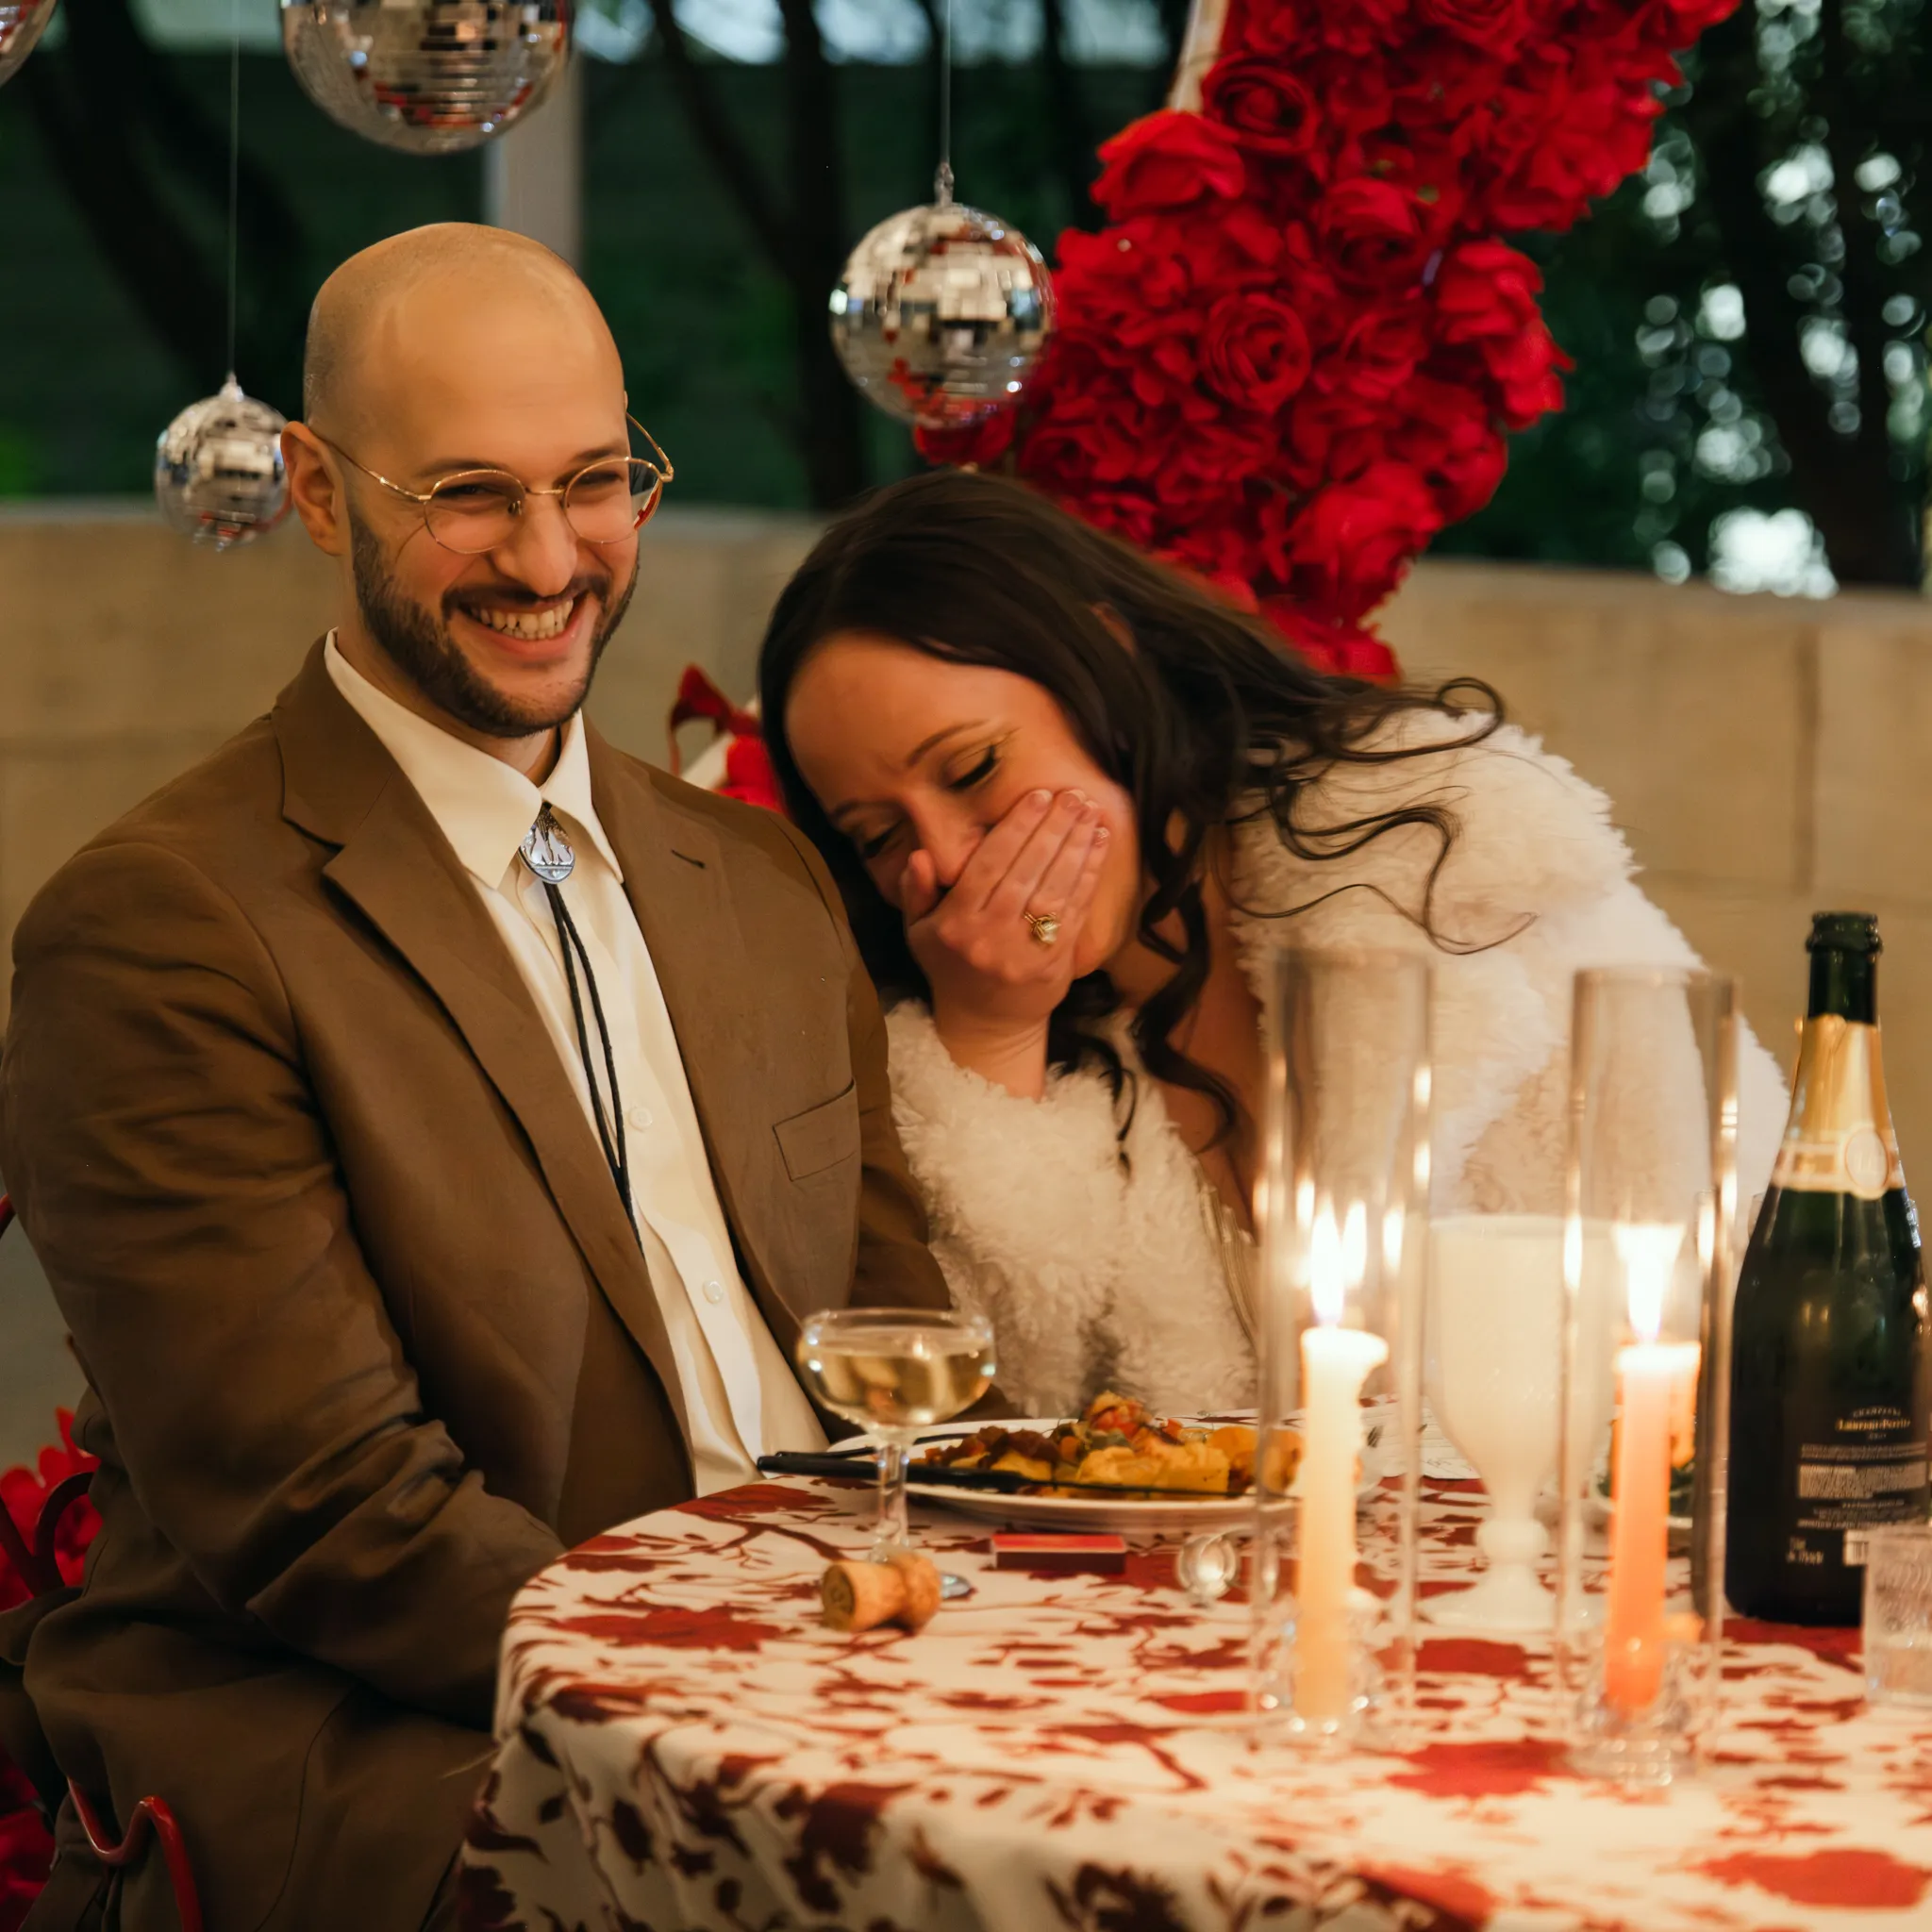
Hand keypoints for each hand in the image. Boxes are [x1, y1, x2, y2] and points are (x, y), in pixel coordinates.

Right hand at [900, 789, 1109, 1090]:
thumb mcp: (920, 931)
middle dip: (1052, 829)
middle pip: (1025, 872)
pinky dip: (1089, 876)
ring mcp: (1023, 953)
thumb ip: (917, 891)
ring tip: (1090, 812)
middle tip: (1072, 796)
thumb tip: (921, 855)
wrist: (986, 1023)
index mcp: (956, 924)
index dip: (1015, 829)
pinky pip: (1074, 912)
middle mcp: (989, 937)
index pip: (988, 865)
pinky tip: (1098, 845)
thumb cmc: (952, 967)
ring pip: (1053, 889)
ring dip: (1076, 846)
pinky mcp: (1053, 964)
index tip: (1037, 797)